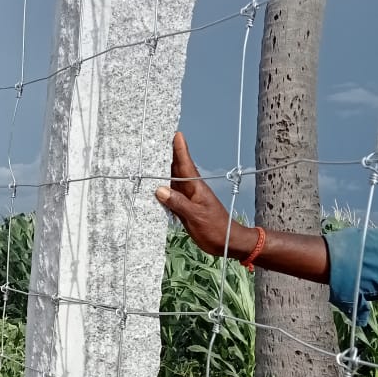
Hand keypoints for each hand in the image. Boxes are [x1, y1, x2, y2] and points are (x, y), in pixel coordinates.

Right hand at [155, 132, 253, 257]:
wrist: (227, 242)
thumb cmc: (216, 228)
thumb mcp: (196, 216)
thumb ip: (178, 203)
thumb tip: (159, 189)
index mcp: (196, 187)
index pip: (186, 164)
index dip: (180, 149)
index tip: (176, 134)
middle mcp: (191, 189)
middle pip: (176, 169)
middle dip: (167, 155)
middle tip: (156, 140)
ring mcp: (187, 198)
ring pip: (172, 181)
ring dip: (162, 172)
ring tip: (150, 160)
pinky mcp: (185, 208)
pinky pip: (171, 195)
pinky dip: (162, 190)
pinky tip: (153, 188)